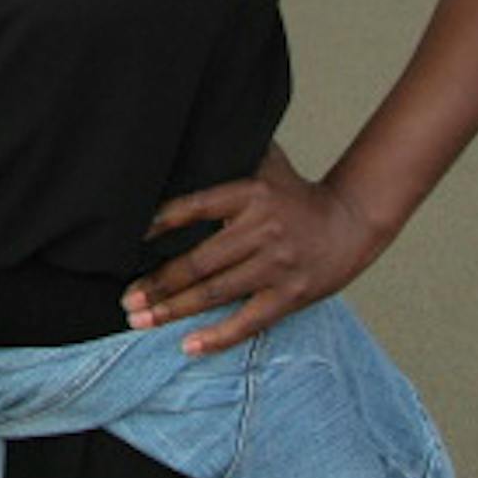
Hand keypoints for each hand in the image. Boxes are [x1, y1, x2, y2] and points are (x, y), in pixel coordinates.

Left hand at [120, 144, 384, 355]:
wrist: (351, 221)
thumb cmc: (296, 192)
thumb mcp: (266, 161)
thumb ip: (229, 149)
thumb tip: (187, 131)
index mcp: (250, 194)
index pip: (196, 207)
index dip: (162, 223)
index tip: (131, 239)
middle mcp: (261, 231)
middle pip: (200, 262)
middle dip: (158, 283)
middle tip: (126, 299)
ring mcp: (276, 266)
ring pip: (216, 293)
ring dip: (174, 310)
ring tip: (140, 320)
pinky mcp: (290, 295)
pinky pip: (249, 321)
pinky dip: (218, 336)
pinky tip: (189, 346)